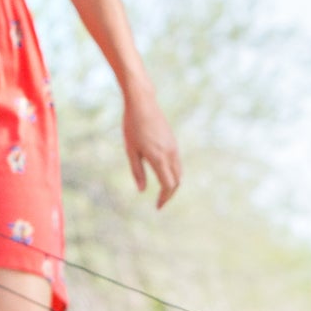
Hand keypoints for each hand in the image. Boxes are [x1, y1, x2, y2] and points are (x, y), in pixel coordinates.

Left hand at [122, 86, 180, 208]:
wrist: (143, 103)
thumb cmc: (132, 126)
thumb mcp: (131, 150)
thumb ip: (137, 171)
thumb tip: (142, 191)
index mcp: (158, 158)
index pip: (168, 185)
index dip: (164, 198)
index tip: (158, 207)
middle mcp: (170, 154)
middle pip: (176, 181)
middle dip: (170, 194)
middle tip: (160, 202)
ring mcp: (174, 148)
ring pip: (179, 172)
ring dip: (173, 184)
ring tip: (163, 191)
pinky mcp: (173, 142)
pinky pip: (177, 163)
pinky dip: (173, 173)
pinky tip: (164, 175)